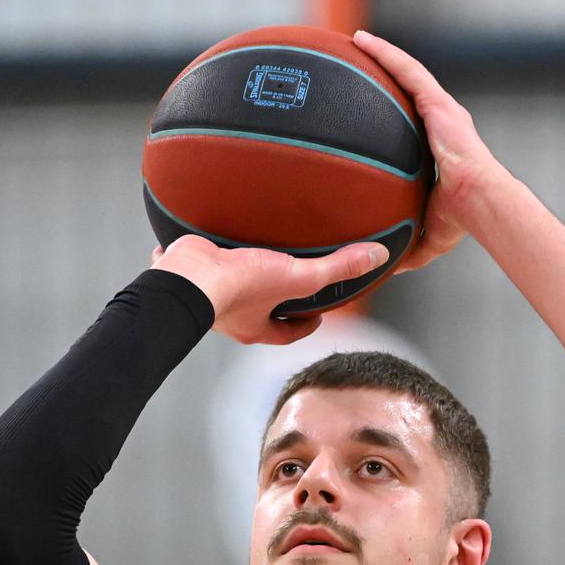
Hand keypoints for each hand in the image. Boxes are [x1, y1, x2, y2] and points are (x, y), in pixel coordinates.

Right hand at [150, 236, 384, 344]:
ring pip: (229, 287)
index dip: (306, 322)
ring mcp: (209, 293)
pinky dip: (202, 252)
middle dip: (273, 298)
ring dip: (240, 274)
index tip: (318, 312)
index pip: (289, 330)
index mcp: (256, 324)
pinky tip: (208, 233)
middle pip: (260, 308)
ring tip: (252, 252)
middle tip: (287, 278)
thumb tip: (377, 257)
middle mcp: (233, 313)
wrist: (187, 278)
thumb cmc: (237, 289)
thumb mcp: (298, 278)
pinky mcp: (191, 269)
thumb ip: (337, 269)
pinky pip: (198, 261)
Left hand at [353, 30, 506, 272]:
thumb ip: (407, 245)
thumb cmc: (461, 220)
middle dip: (385, 72)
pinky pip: (407, 70)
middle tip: (357, 62)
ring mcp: (441, 109)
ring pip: (406, 71)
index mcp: (438, 145)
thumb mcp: (428, 233)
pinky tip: (362, 41)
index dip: (392, 108)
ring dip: (381, 53)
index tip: (370, 103)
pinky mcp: (438, 103)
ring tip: (355, 40)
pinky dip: (385, 54)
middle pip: (407, 89)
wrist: (480, 203)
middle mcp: (440, 121)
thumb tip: (385, 267)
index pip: (411, 121)